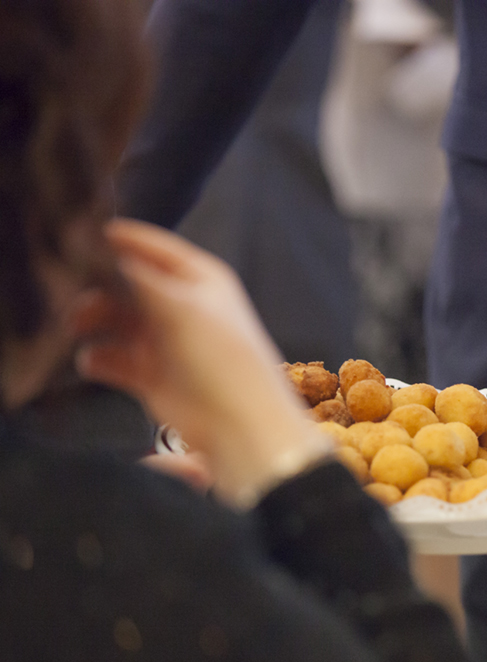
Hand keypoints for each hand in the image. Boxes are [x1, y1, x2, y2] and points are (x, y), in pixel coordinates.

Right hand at [76, 219, 328, 505]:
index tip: (84, 232)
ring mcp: (165, 340)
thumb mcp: (182, 307)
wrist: (238, 423)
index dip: (123, 239)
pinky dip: (97, 358)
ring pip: (114, 319)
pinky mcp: (151, 374)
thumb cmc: (222, 359)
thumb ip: (141, 277)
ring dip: (91, 319)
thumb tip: (106, 250)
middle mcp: (182, 306)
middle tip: (67, 288)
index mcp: (202, 280)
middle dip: (98, 284)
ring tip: (75, 325)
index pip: (156, 249)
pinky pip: (113, 358)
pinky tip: (91, 360)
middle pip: (127, 283)